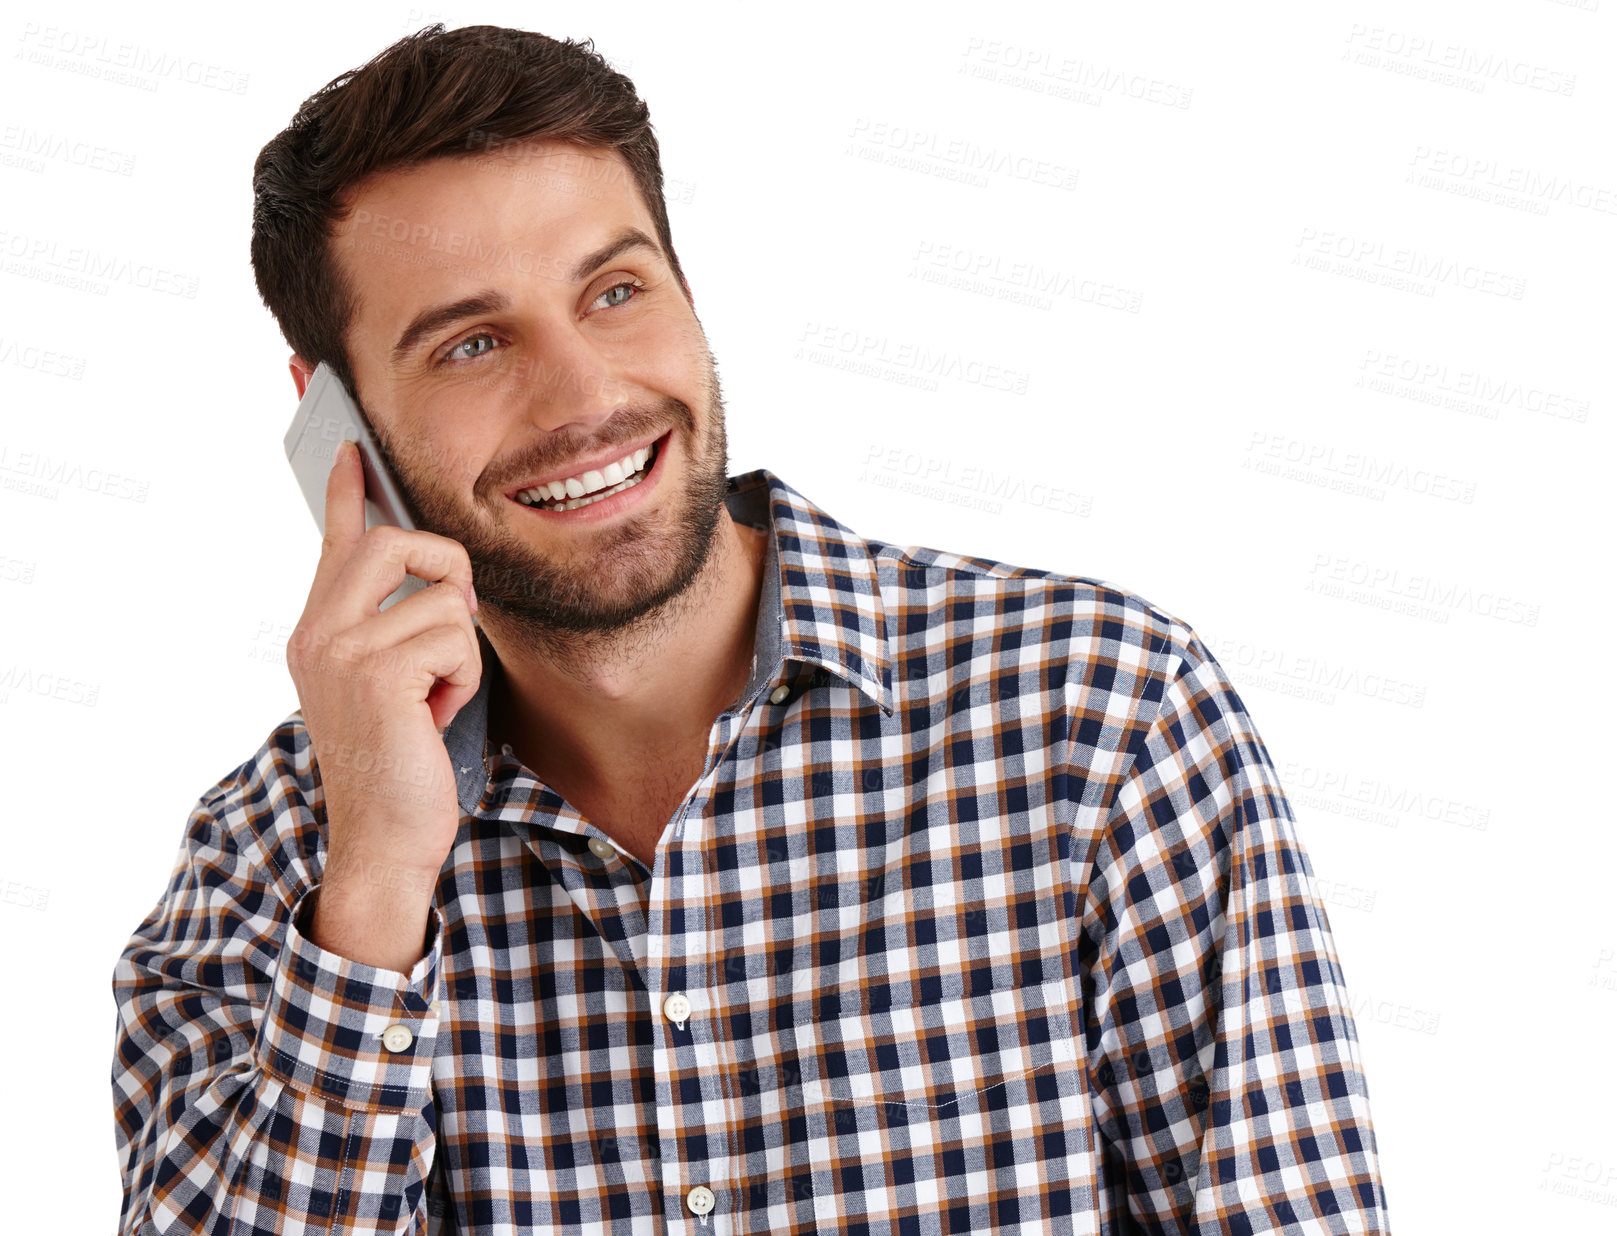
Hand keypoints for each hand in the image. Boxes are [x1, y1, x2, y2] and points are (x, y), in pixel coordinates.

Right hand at [286, 439, 480, 966]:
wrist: (387, 835)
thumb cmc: (403, 759)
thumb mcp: (397, 681)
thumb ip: (398, 626)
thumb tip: (441, 582)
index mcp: (320, 627)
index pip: (333, 539)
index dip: (344, 487)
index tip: (348, 442)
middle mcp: (318, 630)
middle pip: (394, 541)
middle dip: (443, 572)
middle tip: (447, 626)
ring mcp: (339, 650)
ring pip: (441, 600)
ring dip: (459, 655)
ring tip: (434, 699)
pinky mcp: (374, 673)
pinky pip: (453, 637)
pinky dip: (463, 681)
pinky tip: (436, 716)